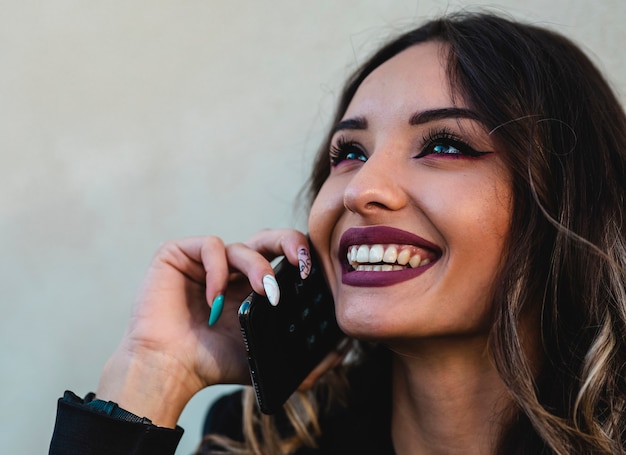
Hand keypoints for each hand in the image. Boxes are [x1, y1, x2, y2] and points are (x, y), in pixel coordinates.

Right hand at [96, 229, 309, 426]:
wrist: (169, 369)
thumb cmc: (212, 363)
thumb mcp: (264, 357)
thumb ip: (301, 359)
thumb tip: (341, 354)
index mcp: (250, 286)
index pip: (281, 259)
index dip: (299, 258)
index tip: (313, 274)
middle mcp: (231, 270)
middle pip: (268, 239)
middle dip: (290, 243)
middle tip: (302, 262)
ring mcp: (205, 261)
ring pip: (243, 246)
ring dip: (257, 267)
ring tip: (262, 294)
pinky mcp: (178, 254)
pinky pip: (210, 246)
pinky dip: (218, 270)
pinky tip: (215, 299)